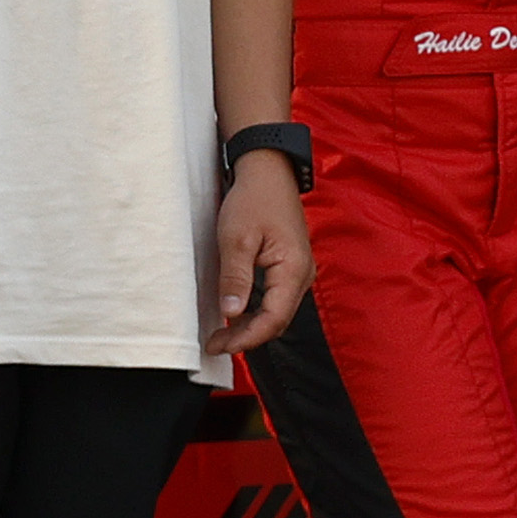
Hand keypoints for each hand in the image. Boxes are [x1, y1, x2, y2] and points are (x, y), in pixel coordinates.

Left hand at [209, 151, 310, 353]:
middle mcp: (302, 275)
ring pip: (276, 313)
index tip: (220, 345)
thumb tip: (231, 313)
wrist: (268, 172)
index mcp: (293, 270)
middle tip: (214, 344)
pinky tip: (235, 314)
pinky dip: (255, 312)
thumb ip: (235, 277)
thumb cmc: (254, 199)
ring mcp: (298, 272)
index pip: (274, 319)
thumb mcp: (237, 238)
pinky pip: (275, 300)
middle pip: (277, 321)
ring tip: (221, 335)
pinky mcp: (289, 268)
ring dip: (250, 327)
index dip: (247, 338)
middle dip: (246, 337)